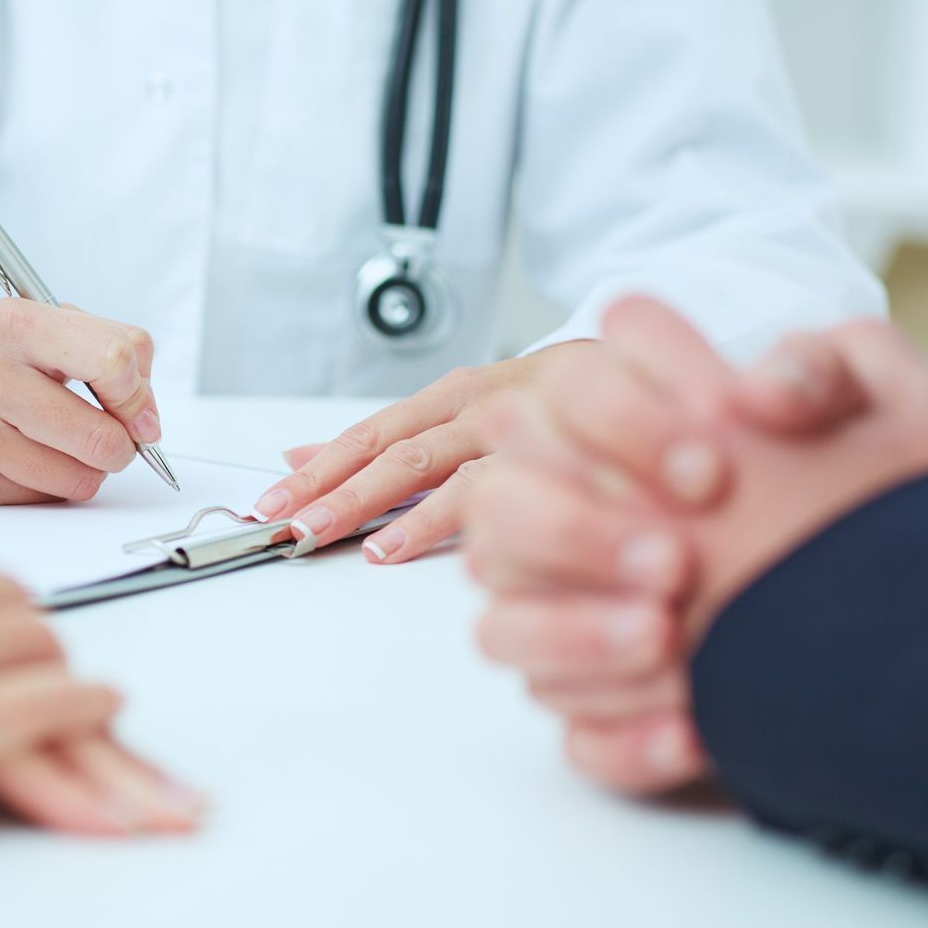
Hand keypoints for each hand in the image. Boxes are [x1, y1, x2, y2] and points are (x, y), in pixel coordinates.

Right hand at [0, 299, 161, 504]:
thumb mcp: (40, 325)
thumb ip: (109, 352)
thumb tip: (147, 420)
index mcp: (15, 325)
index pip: (114, 361)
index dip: (138, 396)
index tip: (136, 411)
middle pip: (101, 438)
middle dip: (117, 446)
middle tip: (103, 436)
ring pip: (77, 480)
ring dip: (83, 470)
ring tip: (58, 445)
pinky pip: (41, 499)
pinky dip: (45, 485)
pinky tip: (21, 459)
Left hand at [251, 345, 601, 562]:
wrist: (660, 378)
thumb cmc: (560, 408)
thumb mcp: (466, 415)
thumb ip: (389, 439)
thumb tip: (295, 453)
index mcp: (452, 400)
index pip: (368, 435)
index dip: (317, 469)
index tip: (268, 503)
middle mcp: (478, 406)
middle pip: (391, 450)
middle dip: (333, 491)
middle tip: (287, 527)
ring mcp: (518, 426)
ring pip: (436, 465)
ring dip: (384, 506)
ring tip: (340, 539)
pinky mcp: (559, 450)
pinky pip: (499, 485)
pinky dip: (453, 519)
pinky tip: (419, 549)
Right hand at [467, 297, 927, 793]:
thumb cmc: (886, 506)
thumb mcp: (896, 414)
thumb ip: (829, 371)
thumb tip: (766, 390)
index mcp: (631, 433)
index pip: (562, 394)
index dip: (616, 422)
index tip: (712, 469)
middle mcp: (582, 522)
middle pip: (500, 505)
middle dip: (575, 531)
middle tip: (677, 559)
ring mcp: (579, 624)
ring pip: (505, 629)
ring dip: (577, 635)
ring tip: (669, 640)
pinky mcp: (608, 714)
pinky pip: (575, 737)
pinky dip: (625, 740)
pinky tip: (694, 729)